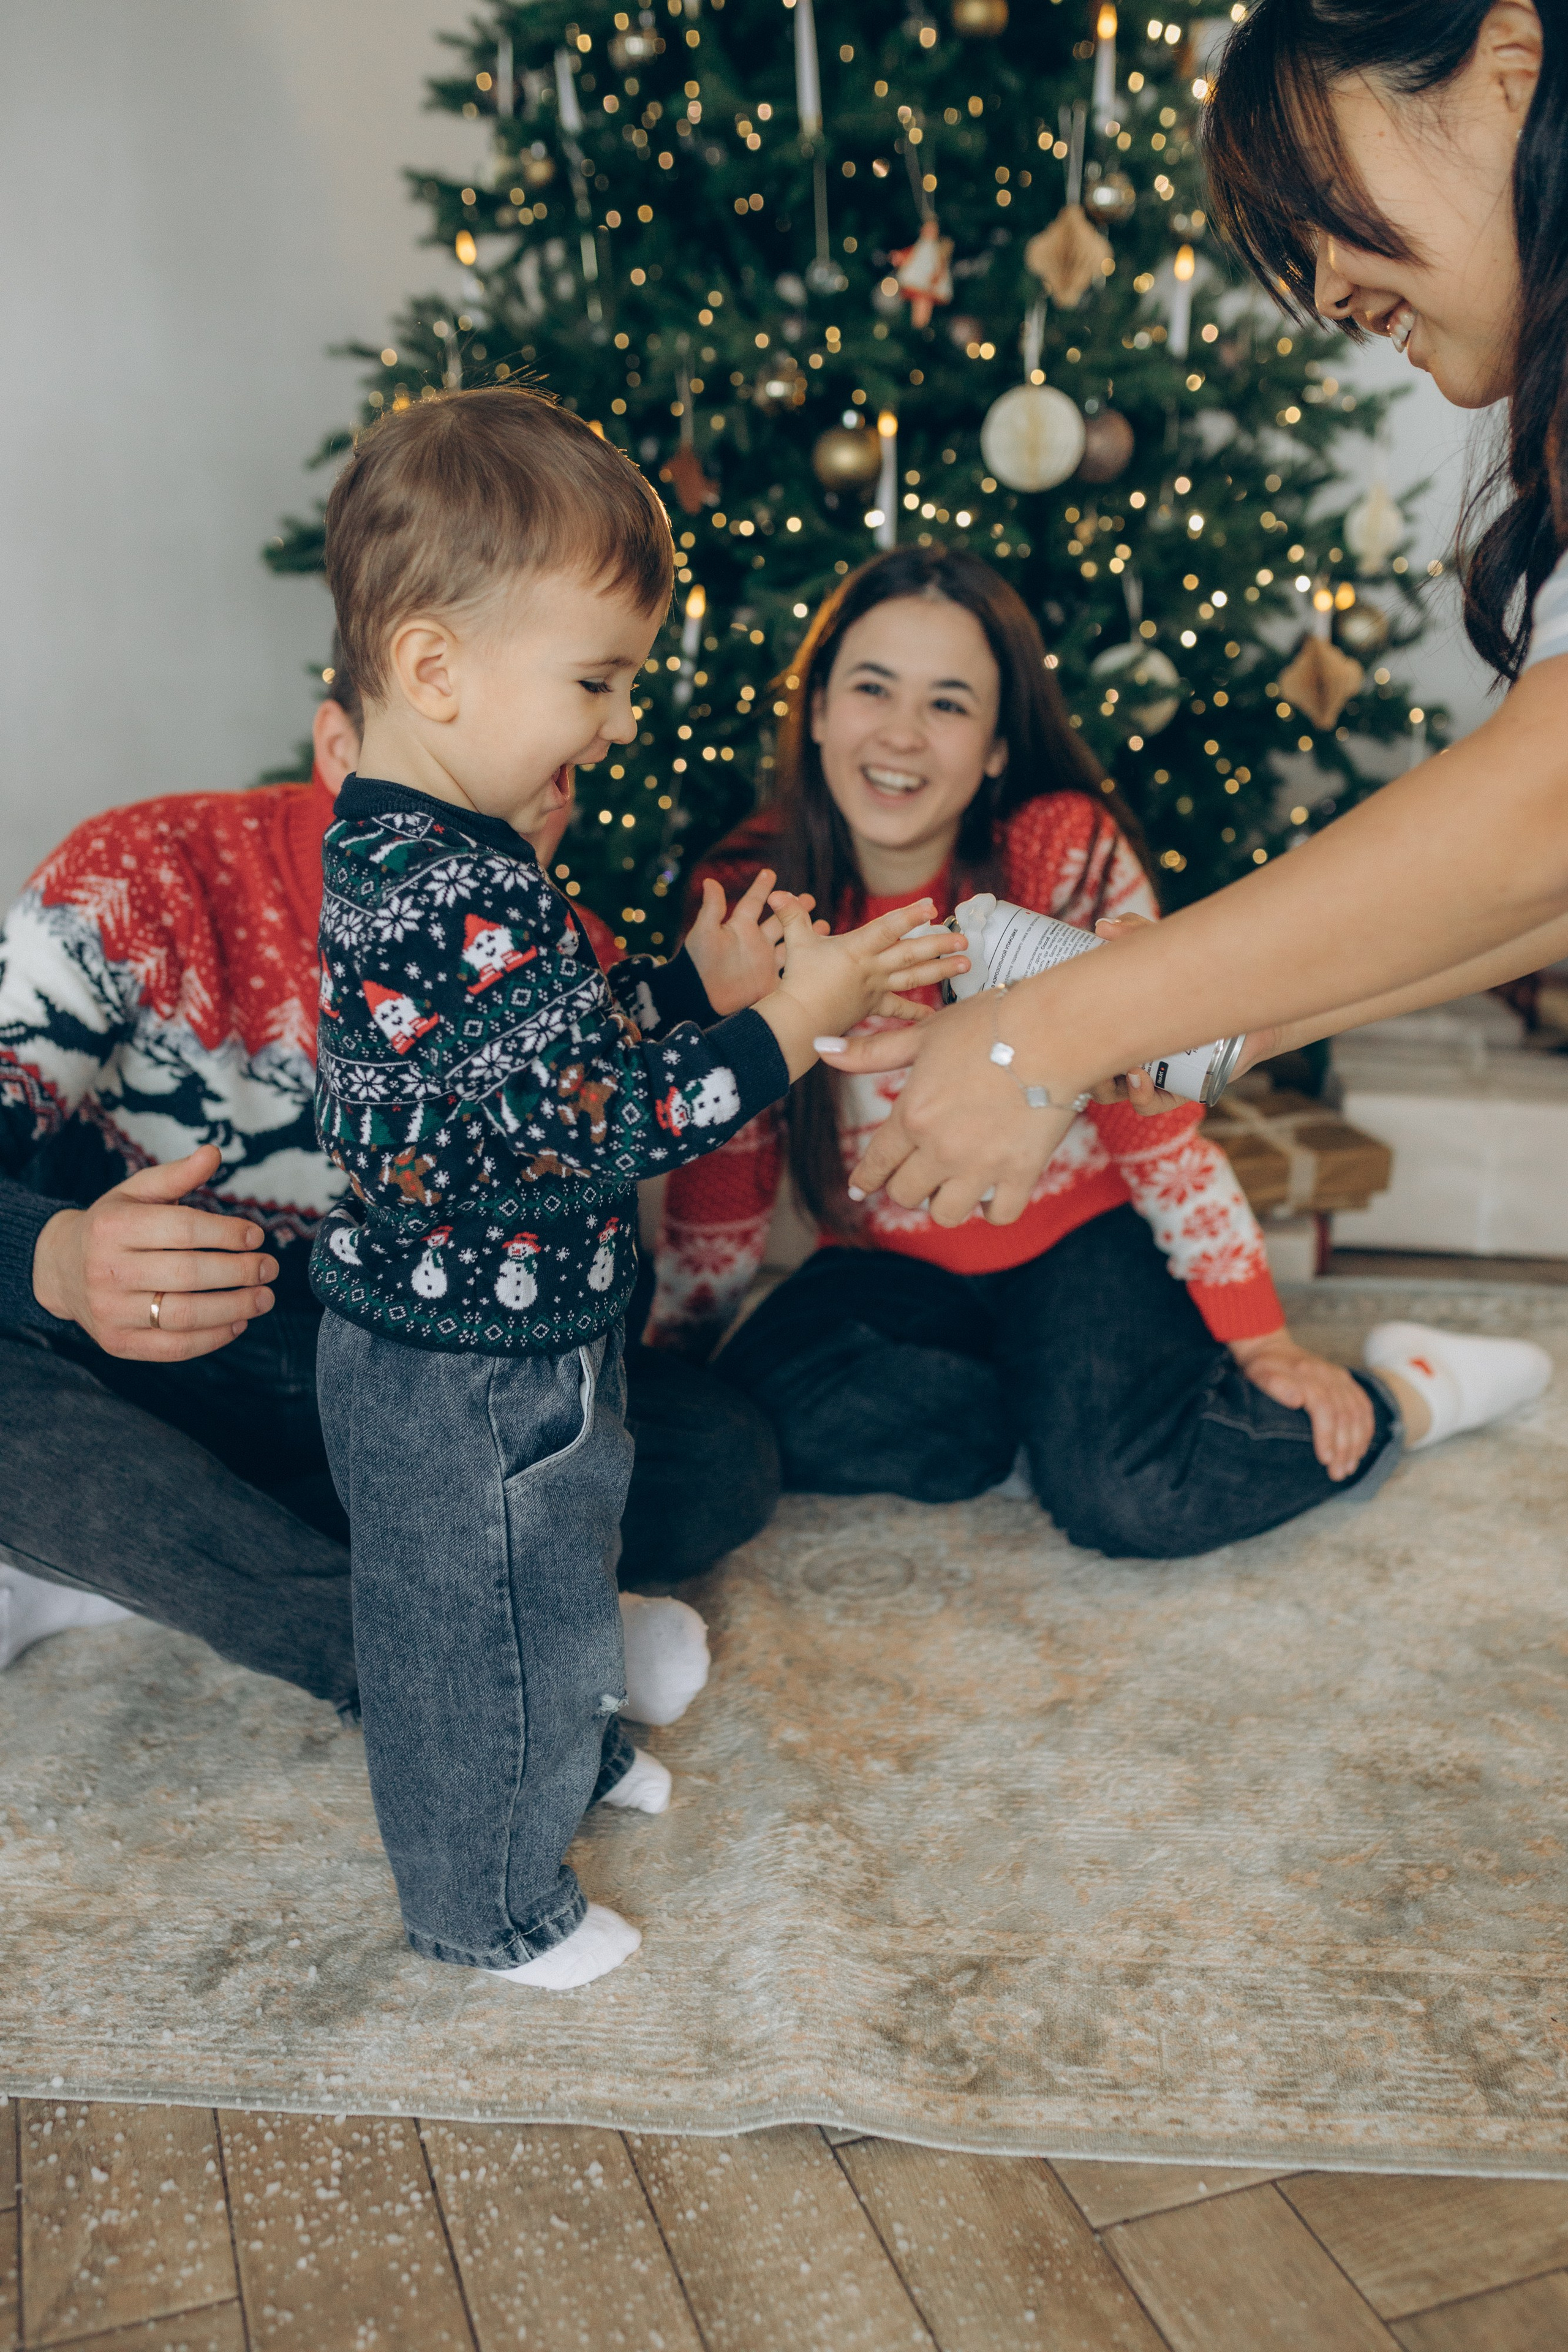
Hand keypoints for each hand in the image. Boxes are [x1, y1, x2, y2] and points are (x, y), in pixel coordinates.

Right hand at [31, 1143, 278, 1360]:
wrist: (61, 1269)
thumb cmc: (112, 1225)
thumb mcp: (135, 1193)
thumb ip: (176, 1176)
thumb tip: (214, 1153)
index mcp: (112, 1226)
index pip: (182, 1230)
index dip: (226, 1233)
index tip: (257, 1236)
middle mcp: (106, 1270)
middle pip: (188, 1274)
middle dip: (239, 1272)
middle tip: (269, 1268)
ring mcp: (110, 1311)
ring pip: (184, 1315)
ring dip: (235, 1308)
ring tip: (264, 1298)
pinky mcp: (118, 1342)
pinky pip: (173, 1348)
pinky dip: (212, 1338)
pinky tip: (237, 1322)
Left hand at [683, 869, 825, 1015]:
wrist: (701, 1001)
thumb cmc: (699, 965)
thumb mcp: (704, 934)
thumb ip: (711, 908)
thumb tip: (709, 880)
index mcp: (740, 927)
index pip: (753, 902)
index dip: (761, 888)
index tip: (770, 873)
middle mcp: (755, 943)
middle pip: (779, 921)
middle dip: (794, 909)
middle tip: (810, 899)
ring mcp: (764, 963)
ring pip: (790, 944)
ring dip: (805, 934)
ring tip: (824, 925)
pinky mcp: (770, 983)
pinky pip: (791, 972)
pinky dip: (805, 965)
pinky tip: (820, 958)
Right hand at [753, 897, 968, 1077]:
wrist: (798, 1022)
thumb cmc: (797, 981)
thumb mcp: (796, 943)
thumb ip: (791, 916)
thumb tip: (776, 893)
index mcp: (856, 949)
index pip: (887, 928)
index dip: (909, 916)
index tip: (931, 906)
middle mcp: (872, 969)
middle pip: (911, 954)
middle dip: (939, 945)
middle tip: (964, 939)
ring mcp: (875, 989)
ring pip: (913, 978)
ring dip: (941, 971)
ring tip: (965, 964)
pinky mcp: (873, 1007)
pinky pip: (899, 1009)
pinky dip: (917, 1013)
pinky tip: (937, 1015)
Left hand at [827, 987, 1075, 1225]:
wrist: (1054, 1031)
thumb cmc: (988, 1025)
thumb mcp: (923, 1035)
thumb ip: (872, 1052)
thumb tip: (822, 1049)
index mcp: (912, 1116)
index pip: (877, 1164)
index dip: (865, 1180)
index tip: (861, 1190)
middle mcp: (940, 1148)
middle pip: (906, 1194)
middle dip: (907, 1186)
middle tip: (919, 1174)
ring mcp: (981, 1165)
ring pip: (945, 1214)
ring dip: (944, 1203)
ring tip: (953, 1184)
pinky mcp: (1021, 1173)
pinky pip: (998, 1214)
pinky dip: (992, 1209)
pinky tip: (990, 1193)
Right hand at [1085, 914, 1274, 1113]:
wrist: (1251, 993)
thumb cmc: (1202, 973)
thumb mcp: (1166, 949)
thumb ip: (1138, 934)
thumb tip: (1103, 927)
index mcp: (1119, 1025)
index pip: (1083, 1038)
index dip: (1066, 1038)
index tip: (1060, 1022)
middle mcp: (1131, 1052)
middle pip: (1091, 1072)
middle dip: (1082, 1068)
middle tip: (1085, 1050)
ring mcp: (1153, 1075)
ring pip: (1116, 1093)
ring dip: (1108, 1085)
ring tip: (1122, 1065)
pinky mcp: (1180, 1089)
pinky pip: (1152, 1105)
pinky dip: (1142, 1097)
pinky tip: (1142, 1079)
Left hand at [1229, 1327, 1373, 1480]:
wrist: (1270, 1347)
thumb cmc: (1261, 1368)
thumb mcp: (1259, 1374)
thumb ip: (1275, 1386)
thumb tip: (1297, 1400)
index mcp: (1308, 1374)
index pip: (1325, 1408)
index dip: (1327, 1435)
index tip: (1325, 1460)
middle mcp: (1329, 1374)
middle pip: (1345, 1414)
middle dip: (1344, 1448)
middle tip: (1338, 1474)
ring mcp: (1340, 1377)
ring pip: (1359, 1413)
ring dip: (1357, 1443)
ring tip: (1349, 1468)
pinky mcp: (1346, 1380)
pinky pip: (1364, 1406)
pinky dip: (1366, 1429)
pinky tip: (1361, 1449)